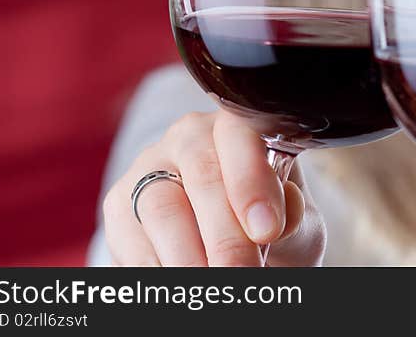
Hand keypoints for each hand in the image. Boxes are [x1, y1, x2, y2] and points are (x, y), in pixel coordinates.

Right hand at [103, 110, 325, 265]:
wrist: (230, 247)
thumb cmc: (267, 225)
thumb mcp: (294, 222)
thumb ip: (294, 217)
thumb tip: (285, 215)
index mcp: (238, 127)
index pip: (241, 135)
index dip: (252, 182)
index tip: (267, 231)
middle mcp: (190, 136)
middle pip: (203, 178)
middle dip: (224, 236)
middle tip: (240, 274)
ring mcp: (150, 165)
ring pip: (161, 208)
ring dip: (188, 257)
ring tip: (211, 287)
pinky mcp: (120, 203)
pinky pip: (131, 237)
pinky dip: (157, 269)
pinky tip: (181, 286)